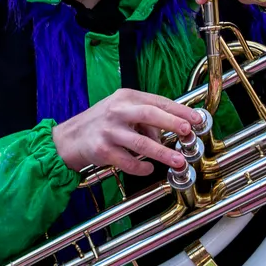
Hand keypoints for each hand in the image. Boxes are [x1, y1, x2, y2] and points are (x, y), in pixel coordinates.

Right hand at [52, 88, 203, 176]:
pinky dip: (141, 167)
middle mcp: (117, 111)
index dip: (179, 110)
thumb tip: (169, 131)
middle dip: (172, 123)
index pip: (157, 101)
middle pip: (149, 114)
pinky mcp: (102, 150)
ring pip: (141, 142)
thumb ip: (144, 117)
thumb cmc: (100, 123)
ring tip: (178, 161)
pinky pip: (128, 161)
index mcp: (125, 97)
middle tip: (189, 132)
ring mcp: (109, 131)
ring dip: (162, 153)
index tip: (196, 118)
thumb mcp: (121, 111)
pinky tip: (148, 168)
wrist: (69, 139)